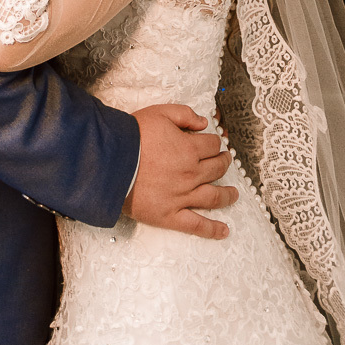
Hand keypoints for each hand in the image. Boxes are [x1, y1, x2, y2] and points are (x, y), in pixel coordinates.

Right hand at [124, 103, 236, 238]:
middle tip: (225, 160)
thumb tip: (204, 122)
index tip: (214, 142)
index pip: (212, 144)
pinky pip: (197, 225)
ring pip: (213, 197)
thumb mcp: (160, 113)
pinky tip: (224, 231)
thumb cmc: (133, 135)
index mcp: (190, 149)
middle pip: (216, 168)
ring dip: (227, 195)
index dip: (214, 141)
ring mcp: (182, 197)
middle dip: (224, 162)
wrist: (110, 161)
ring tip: (234, 194)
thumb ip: (185, 115)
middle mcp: (191, 174)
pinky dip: (213, 230)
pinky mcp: (170, 216)